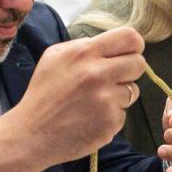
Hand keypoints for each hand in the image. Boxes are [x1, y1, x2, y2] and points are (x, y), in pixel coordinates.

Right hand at [17, 26, 146, 164]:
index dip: (134, 46)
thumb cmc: (42, 94)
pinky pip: (123, 114)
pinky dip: (110, 116)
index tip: (128, 54)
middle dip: (130, 70)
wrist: (31, 134)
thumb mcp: (54, 56)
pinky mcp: (111, 122)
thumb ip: (83, 46)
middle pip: (139, 64)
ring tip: (93, 102)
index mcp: (84, 53)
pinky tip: (90, 118)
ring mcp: (106, 100)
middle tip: (114, 79)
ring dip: (119, 95)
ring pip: (133, 91)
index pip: (130, 37)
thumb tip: (110, 45)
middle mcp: (98, 73)